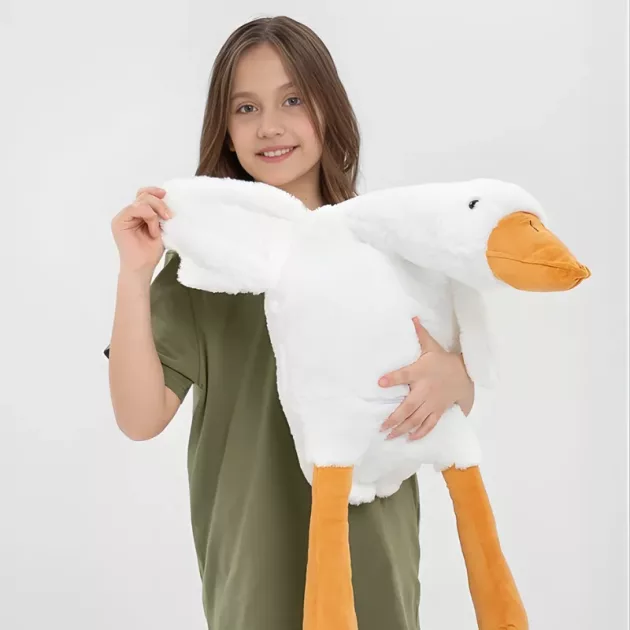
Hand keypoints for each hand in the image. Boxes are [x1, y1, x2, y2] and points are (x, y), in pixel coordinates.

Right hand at [111, 186, 172, 275]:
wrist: (142, 268)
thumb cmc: (150, 252)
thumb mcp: (160, 229)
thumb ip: (160, 215)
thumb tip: (167, 199)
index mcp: (138, 214)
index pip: (144, 195)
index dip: (155, 192)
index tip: (167, 195)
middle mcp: (129, 213)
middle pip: (143, 195)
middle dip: (159, 203)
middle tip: (169, 216)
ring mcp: (123, 217)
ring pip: (141, 201)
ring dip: (155, 213)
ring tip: (159, 229)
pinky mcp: (119, 222)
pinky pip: (136, 209)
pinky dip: (149, 218)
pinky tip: (153, 232)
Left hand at [378, 317, 472, 440]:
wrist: (467, 373)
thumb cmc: (444, 360)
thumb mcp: (432, 346)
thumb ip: (420, 334)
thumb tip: (412, 317)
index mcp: (421, 372)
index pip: (404, 374)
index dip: (392, 378)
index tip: (380, 382)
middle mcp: (425, 390)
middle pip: (408, 407)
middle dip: (394, 419)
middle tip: (381, 428)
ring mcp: (433, 402)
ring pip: (417, 419)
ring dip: (403, 429)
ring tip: (390, 436)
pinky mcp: (439, 410)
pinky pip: (430, 424)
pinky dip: (420, 433)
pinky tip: (410, 439)